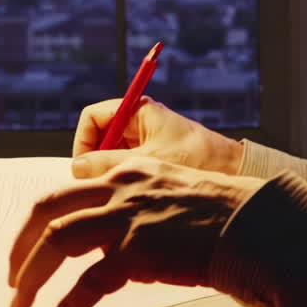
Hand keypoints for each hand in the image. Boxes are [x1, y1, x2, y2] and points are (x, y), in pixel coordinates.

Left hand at [8, 156, 264, 306]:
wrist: (250, 224)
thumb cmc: (218, 213)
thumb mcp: (171, 186)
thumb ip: (134, 198)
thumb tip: (103, 236)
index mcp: (126, 170)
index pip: (68, 186)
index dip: (44, 217)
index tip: (34, 243)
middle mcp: (120, 188)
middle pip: (46, 208)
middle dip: (19, 245)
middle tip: (11, 276)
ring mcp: (126, 219)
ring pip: (56, 240)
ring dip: (29, 276)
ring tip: (20, 305)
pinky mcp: (137, 251)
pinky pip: (88, 283)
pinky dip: (66, 305)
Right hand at [71, 96, 243, 176]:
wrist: (230, 168)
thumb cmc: (194, 157)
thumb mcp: (147, 161)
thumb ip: (109, 163)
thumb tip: (76, 167)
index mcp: (138, 110)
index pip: (93, 117)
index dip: (83, 140)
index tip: (83, 165)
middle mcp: (138, 122)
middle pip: (99, 138)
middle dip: (94, 160)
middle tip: (95, 184)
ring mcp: (144, 140)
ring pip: (110, 154)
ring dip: (107, 172)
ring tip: (114, 192)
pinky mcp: (152, 156)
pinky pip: (125, 165)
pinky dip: (120, 179)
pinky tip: (126, 195)